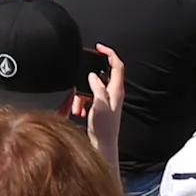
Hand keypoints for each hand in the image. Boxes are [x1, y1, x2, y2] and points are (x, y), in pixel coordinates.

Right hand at [84, 43, 126, 164]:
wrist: (103, 148)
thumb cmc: (104, 131)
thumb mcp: (99, 106)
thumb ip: (97, 88)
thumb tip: (93, 74)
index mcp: (116, 91)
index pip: (117, 65)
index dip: (109, 53)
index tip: (99, 47)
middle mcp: (113, 94)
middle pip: (102, 75)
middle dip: (88, 78)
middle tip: (80, 83)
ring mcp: (107, 101)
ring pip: (92, 87)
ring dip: (82, 93)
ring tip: (78, 105)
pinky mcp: (100, 107)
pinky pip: (89, 97)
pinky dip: (82, 100)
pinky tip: (79, 110)